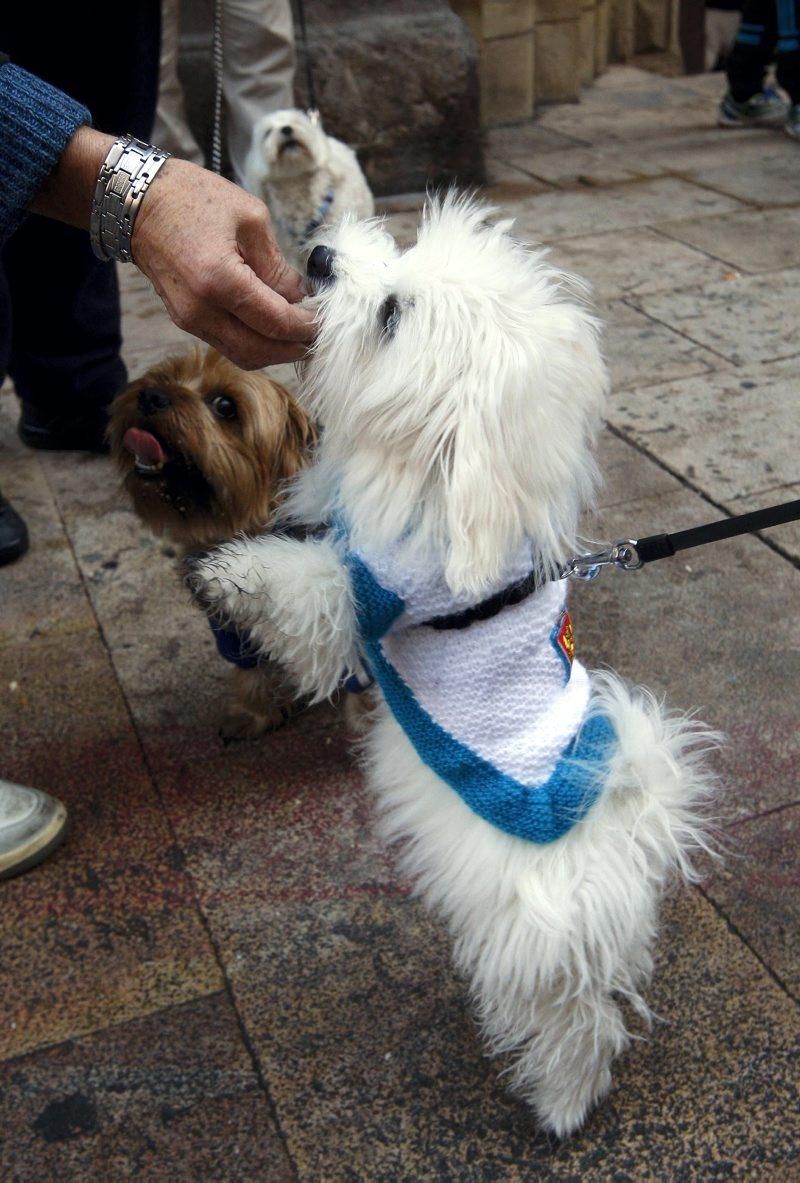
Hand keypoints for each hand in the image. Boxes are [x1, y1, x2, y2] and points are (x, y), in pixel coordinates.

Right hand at [132, 158, 315, 367]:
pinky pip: (227, 344)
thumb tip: (299, 296)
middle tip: (317, 339)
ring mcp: (189, 319)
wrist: (137, 202)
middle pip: (259, 351)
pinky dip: (254, 342)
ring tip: (299, 337)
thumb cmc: (192, 198)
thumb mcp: (250, 218)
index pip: (275, 322)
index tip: (325, 322)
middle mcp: (201, 308)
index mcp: (219, 279)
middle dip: (293, 349)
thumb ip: (278, 264)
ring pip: (242, 354)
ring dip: (274, 352)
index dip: (305, 328)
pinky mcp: (185, 320)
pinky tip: (271, 329)